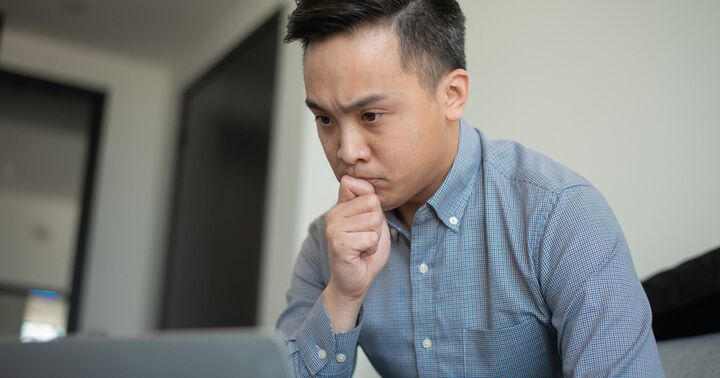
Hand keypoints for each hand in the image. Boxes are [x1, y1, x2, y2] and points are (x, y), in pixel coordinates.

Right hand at [322, 175, 390, 330]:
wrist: (354, 280)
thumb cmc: (365, 251)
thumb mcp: (372, 221)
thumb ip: (371, 204)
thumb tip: (372, 192)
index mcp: (340, 206)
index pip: (356, 183)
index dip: (371, 200)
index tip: (366, 218)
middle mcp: (333, 215)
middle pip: (372, 202)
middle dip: (377, 222)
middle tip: (365, 237)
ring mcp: (334, 229)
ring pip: (373, 220)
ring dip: (375, 237)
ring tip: (363, 246)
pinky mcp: (339, 245)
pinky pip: (371, 238)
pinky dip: (372, 248)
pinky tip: (361, 254)